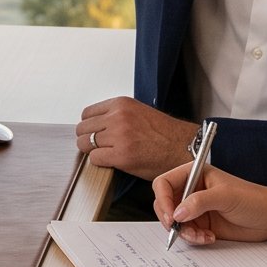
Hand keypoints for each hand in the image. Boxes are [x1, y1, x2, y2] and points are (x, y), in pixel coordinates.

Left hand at [73, 98, 198, 179]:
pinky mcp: (121, 156)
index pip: (87, 113)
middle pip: (83, 129)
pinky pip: (95, 159)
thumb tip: (98, 126)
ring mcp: (118, 136)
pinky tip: (112, 162)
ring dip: (92, 151)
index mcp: (122, 104)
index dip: (90, 126)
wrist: (183, 148)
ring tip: (105, 154)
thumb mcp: (138, 112)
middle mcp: (118, 117)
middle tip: (98, 146)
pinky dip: (100, 162)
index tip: (95, 133)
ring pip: (85, 144)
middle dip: (88, 139)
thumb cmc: (166, 134)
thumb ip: (117, 115)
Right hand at [154, 164, 266, 243]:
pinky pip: (187, 233)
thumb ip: (199, 201)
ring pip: (175, 222)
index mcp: (195, 174)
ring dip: (184, 232)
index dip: (163, 200)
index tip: (171, 216)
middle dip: (170, 219)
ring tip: (201, 235)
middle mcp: (192, 190)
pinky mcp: (202, 224)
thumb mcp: (225, 196)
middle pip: (165, 204)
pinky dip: (194, 238)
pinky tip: (209, 237)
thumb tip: (178, 212)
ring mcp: (196, 208)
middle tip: (178, 229)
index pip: (164, 183)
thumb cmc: (253, 199)